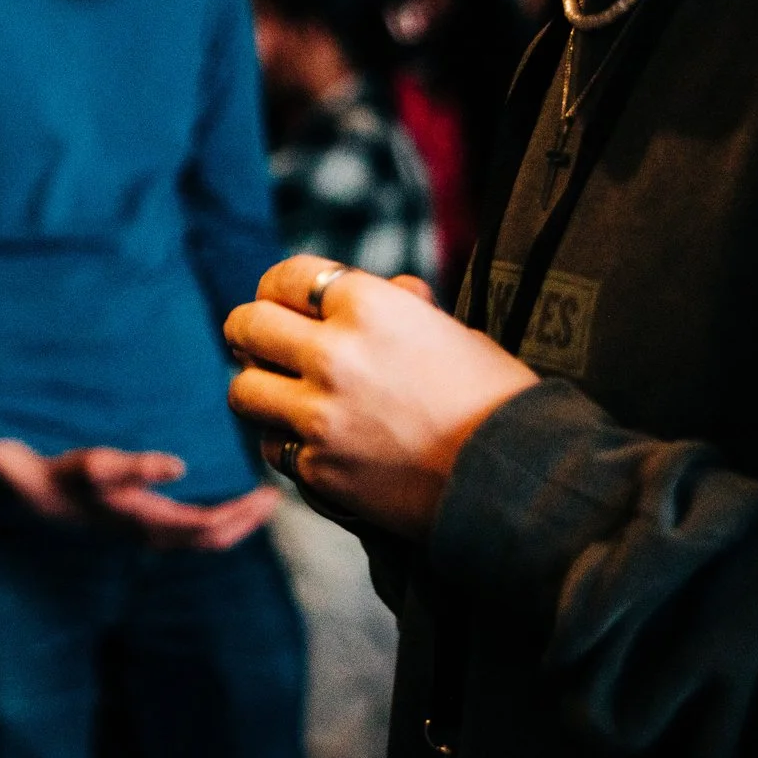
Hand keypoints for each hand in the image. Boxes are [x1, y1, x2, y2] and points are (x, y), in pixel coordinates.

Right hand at [0, 439, 276, 548]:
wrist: (35, 496)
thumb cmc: (68, 476)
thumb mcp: (99, 465)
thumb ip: (138, 466)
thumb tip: (180, 465)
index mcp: (152, 524)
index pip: (212, 527)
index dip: (245, 514)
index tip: (270, 494)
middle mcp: (155, 536)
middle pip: (214, 539)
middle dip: (247, 520)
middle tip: (273, 497)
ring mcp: (147, 534)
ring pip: (203, 538)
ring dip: (232, 522)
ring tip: (252, 500)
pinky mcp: (140, 526)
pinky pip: (189, 531)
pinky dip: (212, 520)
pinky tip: (214, 500)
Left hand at [225, 254, 538, 536]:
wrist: (516, 480)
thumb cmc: (496, 398)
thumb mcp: (453, 332)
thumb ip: (403, 308)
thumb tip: (388, 290)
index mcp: (367, 305)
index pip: (284, 277)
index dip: (278, 291)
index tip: (283, 307)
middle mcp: (332, 352)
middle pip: (245, 326)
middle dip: (250, 336)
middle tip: (263, 350)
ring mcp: (318, 413)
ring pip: (242, 390)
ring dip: (260, 391)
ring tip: (282, 399)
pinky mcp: (317, 467)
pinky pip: (273, 446)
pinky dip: (288, 445)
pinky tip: (317, 446)